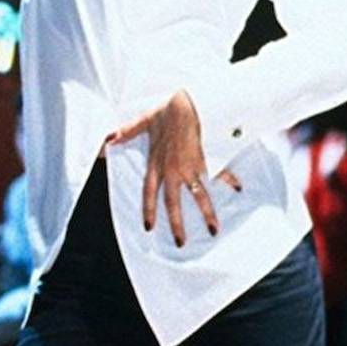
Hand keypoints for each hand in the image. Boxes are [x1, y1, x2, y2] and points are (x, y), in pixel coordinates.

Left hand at [105, 90, 242, 245]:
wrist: (187, 103)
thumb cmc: (165, 112)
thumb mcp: (143, 122)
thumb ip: (126, 132)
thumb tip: (108, 139)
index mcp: (157, 163)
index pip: (149, 192)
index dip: (149, 210)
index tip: (149, 228)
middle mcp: (173, 169)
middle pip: (174, 202)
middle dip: (177, 223)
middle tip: (181, 242)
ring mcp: (191, 166)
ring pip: (199, 195)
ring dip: (207, 213)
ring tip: (213, 230)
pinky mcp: (206, 159)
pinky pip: (219, 174)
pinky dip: (229, 181)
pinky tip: (238, 190)